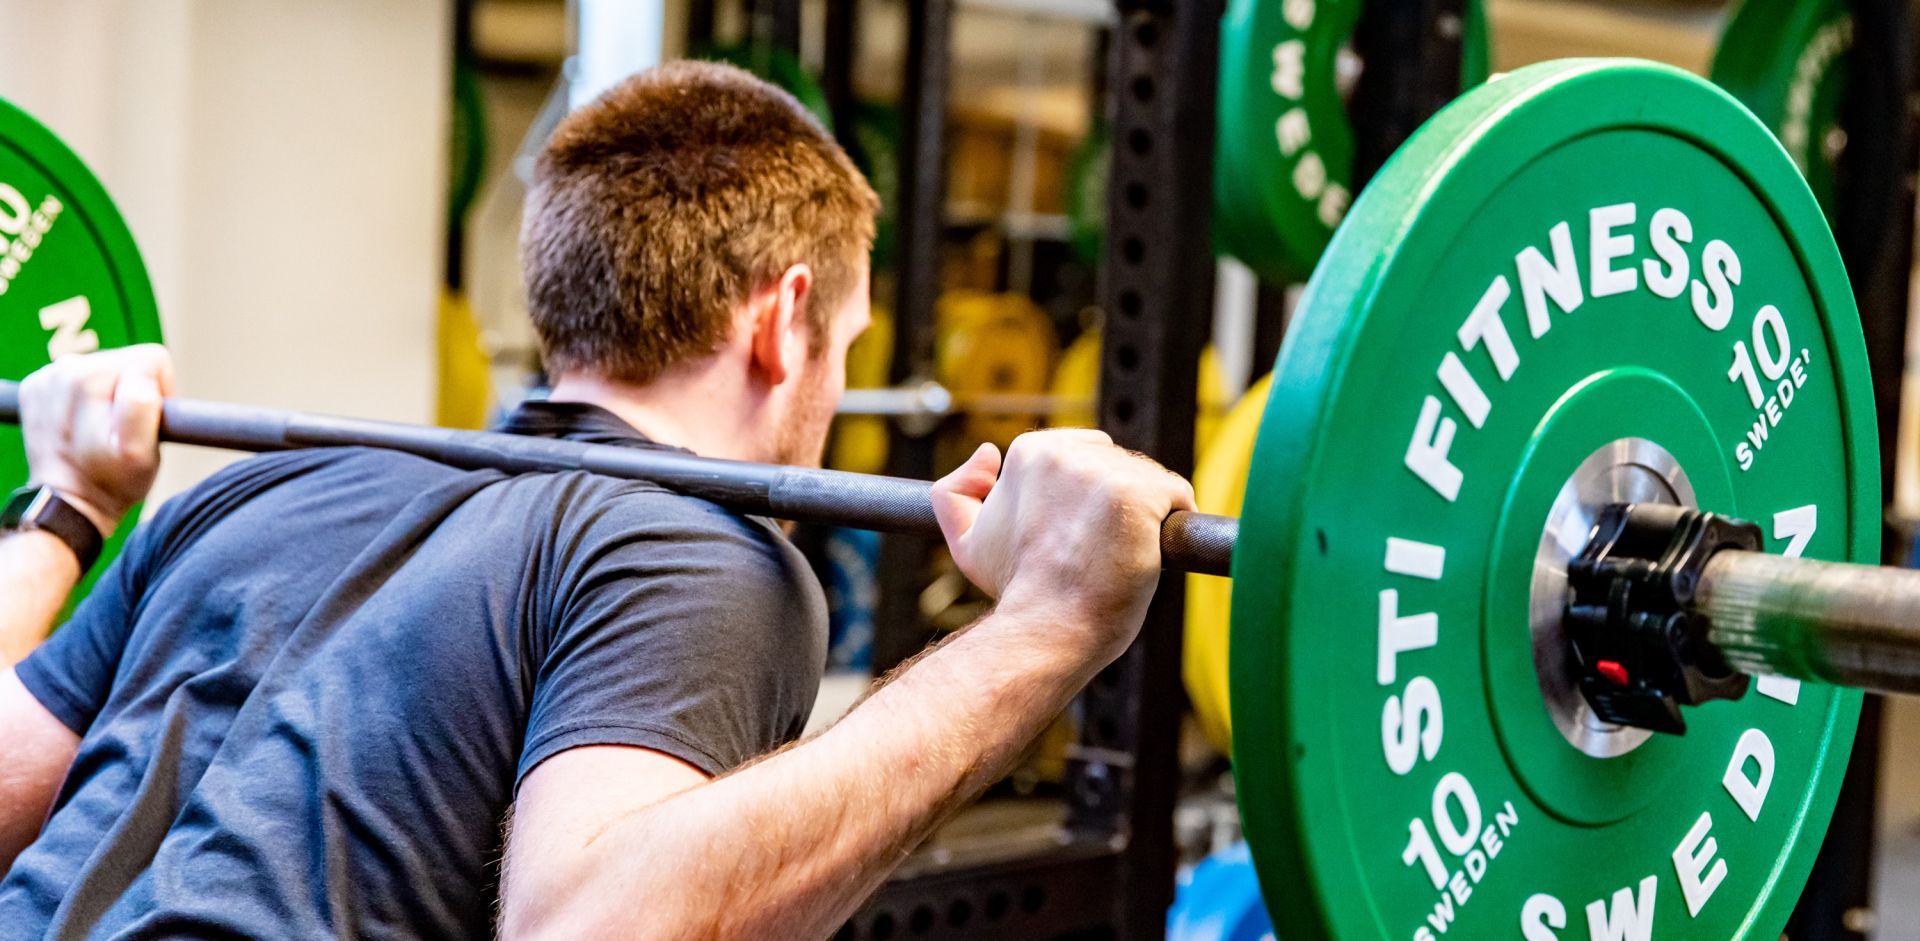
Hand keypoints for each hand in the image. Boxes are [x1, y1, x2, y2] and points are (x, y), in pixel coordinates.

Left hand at [19, 344, 173, 534]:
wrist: (69, 502)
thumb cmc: (111, 481)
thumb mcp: (142, 452)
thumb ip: (144, 405)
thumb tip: (143, 377)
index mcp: (93, 378)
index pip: (153, 359)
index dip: (160, 392)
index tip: (144, 423)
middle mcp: (66, 369)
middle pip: (126, 361)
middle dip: (131, 393)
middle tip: (120, 430)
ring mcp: (46, 378)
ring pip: (103, 368)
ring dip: (107, 398)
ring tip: (98, 430)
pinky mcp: (35, 388)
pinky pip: (77, 379)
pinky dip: (83, 402)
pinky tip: (79, 427)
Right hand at [931, 429, 1194, 658]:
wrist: (1047, 628)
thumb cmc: (1015, 590)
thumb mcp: (967, 540)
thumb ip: (956, 492)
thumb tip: (985, 454)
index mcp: (1027, 453)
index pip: (1086, 455)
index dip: (1089, 498)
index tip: (1077, 534)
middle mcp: (1064, 452)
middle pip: (1118, 463)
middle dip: (1117, 501)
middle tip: (1096, 549)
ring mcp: (1103, 470)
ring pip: (1149, 479)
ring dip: (1145, 515)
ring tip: (1117, 554)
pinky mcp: (1139, 493)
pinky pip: (1177, 494)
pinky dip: (1174, 521)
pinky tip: (1150, 549)